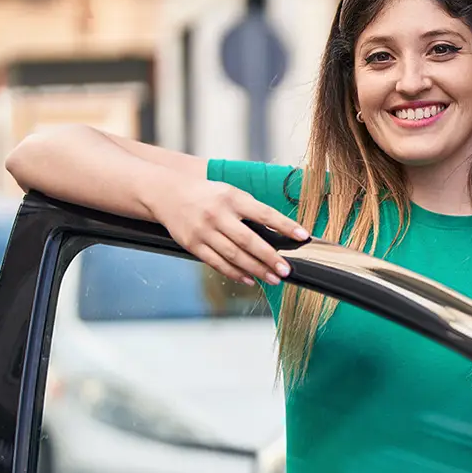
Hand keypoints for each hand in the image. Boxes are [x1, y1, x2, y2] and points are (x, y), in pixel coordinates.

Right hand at [146, 178, 309, 286]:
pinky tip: (249, 279)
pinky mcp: (193, 245)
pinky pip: (217, 263)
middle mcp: (218, 214)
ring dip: (256, 269)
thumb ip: (250, 210)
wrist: (168, 194)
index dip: (285, 225)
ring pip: (234, 255)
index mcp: (232, 198)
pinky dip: (235, 273)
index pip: (264, 213)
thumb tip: (277, 233)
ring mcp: (204, 231)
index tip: (303, 236)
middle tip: (286, 269)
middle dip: (270, 257)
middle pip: (249, 240)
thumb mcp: (229, 193)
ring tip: (273, 278)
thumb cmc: (207, 195)